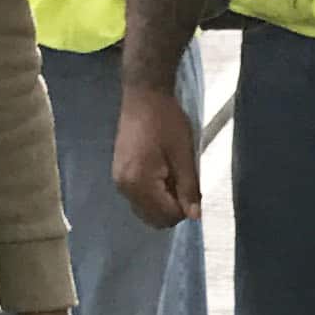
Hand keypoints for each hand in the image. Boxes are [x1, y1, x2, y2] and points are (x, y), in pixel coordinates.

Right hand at [113, 82, 200, 229]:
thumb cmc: (166, 121)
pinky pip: (138, 199)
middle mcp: (125, 188)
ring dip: (163, 203)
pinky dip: (153, 196)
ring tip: (171, 176)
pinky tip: (160, 174)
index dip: (184, 208)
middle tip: (182, 183)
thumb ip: (189, 188)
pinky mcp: (119, 176)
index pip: (166, 215)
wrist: (143, 95)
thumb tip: (194, 216)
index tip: (190, 187)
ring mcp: (119, 183)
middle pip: (154, 219)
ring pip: (146, 212)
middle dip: (172, 208)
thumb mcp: (184, 155)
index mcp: (139, 183)